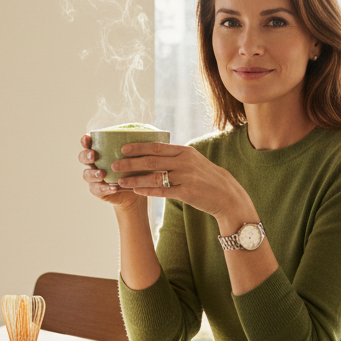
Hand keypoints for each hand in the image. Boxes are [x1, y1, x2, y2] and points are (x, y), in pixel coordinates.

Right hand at [78, 134, 144, 209]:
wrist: (135, 188)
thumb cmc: (134, 167)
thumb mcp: (134, 155)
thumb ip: (133, 145)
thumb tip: (146, 131)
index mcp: (99, 151)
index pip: (88, 143)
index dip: (85, 141)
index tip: (88, 138)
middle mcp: (93, 163)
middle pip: (82, 158)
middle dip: (86, 156)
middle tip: (93, 155)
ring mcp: (94, 178)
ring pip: (86, 175)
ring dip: (94, 174)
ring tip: (102, 174)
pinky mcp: (98, 190)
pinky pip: (97, 190)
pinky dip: (105, 188)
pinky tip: (114, 187)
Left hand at [113, 142, 252, 224]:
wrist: (226, 194)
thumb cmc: (206, 177)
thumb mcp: (193, 160)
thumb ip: (175, 156)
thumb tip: (153, 151)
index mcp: (184, 151)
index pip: (157, 147)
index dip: (138, 147)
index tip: (123, 148)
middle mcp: (184, 162)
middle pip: (151, 161)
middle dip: (130, 163)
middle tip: (114, 164)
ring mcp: (186, 177)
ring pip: (154, 177)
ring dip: (135, 179)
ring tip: (120, 181)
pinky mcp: (187, 192)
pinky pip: (162, 191)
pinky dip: (147, 190)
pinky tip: (136, 190)